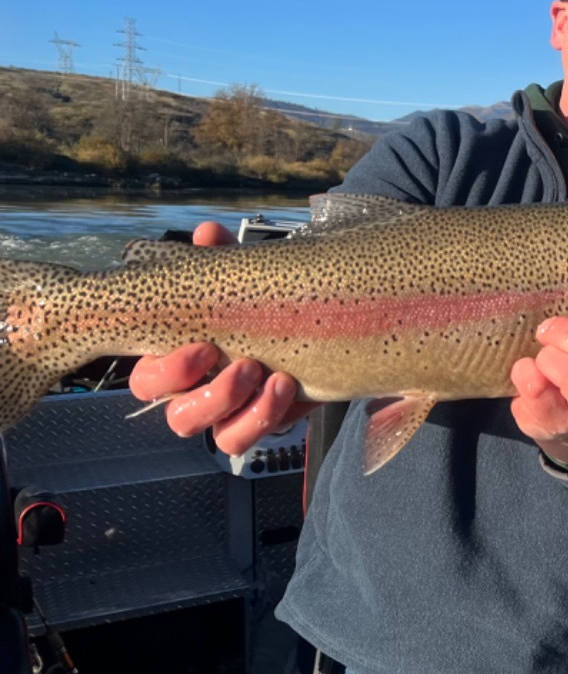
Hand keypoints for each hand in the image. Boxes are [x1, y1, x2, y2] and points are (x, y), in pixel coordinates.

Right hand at [127, 222, 313, 455]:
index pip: (148, 379)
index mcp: (178, 359)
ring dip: (240, 407)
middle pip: (176, 415)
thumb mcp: (244, 280)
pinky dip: (262, 419)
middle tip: (246, 366)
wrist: (313, 328)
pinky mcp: (254, 426)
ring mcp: (225, 415)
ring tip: (275, 378)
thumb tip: (207, 234)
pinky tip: (286, 388)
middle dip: (209, 394)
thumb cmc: (262, 305)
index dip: (169, 370)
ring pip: (212, 434)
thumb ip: (223, 259)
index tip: (204, 347)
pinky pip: (242, 440)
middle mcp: (195, 393)